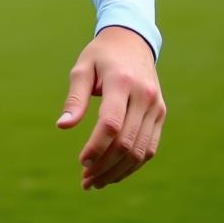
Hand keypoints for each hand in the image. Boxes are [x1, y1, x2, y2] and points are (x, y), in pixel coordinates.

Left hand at [56, 25, 165, 190]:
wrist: (132, 41)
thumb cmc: (100, 55)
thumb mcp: (82, 68)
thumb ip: (74, 98)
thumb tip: (62, 126)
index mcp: (122, 81)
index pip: (111, 124)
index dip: (96, 147)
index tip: (80, 162)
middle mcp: (144, 96)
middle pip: (127, 143)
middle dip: (105, 166)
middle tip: (85, 181)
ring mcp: (156, 107)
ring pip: (141, 151)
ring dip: (119, 171)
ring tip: (96, 182)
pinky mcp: (161, 114)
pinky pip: (150, 147)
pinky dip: (133, 164)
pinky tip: (114, 172)